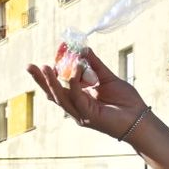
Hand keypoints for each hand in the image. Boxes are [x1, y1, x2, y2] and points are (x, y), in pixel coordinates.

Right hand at [26, 49, 147, 139]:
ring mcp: (80, 114)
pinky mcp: (88, 116)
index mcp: (79, 99)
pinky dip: (74, 83)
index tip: (47, 58)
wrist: (139, 119)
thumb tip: (83, 49)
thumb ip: (95, 65)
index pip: (60, 87)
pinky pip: (77, 97)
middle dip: (40, 81)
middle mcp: (76, 108)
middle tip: (29, 66)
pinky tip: (75, 68)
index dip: (51, 74)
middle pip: (53, 94)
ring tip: (45, 67)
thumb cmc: (125, 102)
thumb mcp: (108, 78)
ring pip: (61, 97)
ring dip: (51, 82)